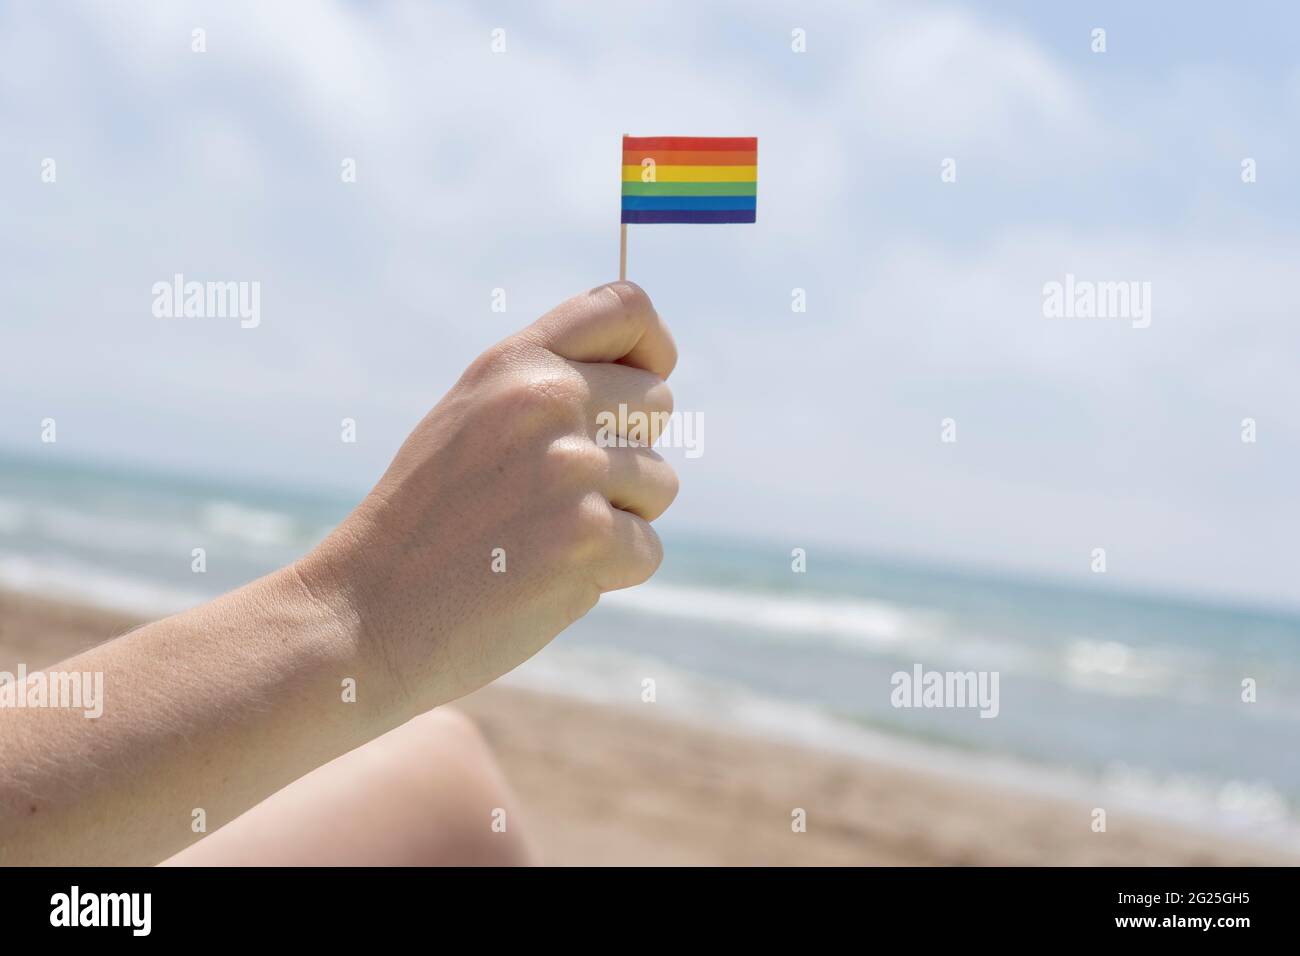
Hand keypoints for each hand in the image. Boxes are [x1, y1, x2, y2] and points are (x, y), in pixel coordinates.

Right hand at [300, 281, 678, 714]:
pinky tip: (544, 576)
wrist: (369, 611)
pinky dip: (609, 573)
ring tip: (540, 538)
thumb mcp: (471, 418)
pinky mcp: (590, 536)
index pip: (628, 307)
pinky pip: (647, 549)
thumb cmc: (426, 521)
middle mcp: (549, 400)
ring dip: (618, 519)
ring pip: (659, 484)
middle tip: (556, 493)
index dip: (652, 348)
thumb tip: (649, 380)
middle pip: (658, 404)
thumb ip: (545, 386)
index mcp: (516, 363)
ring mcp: (573, 467)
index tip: (647, 381)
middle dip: (626, 452)